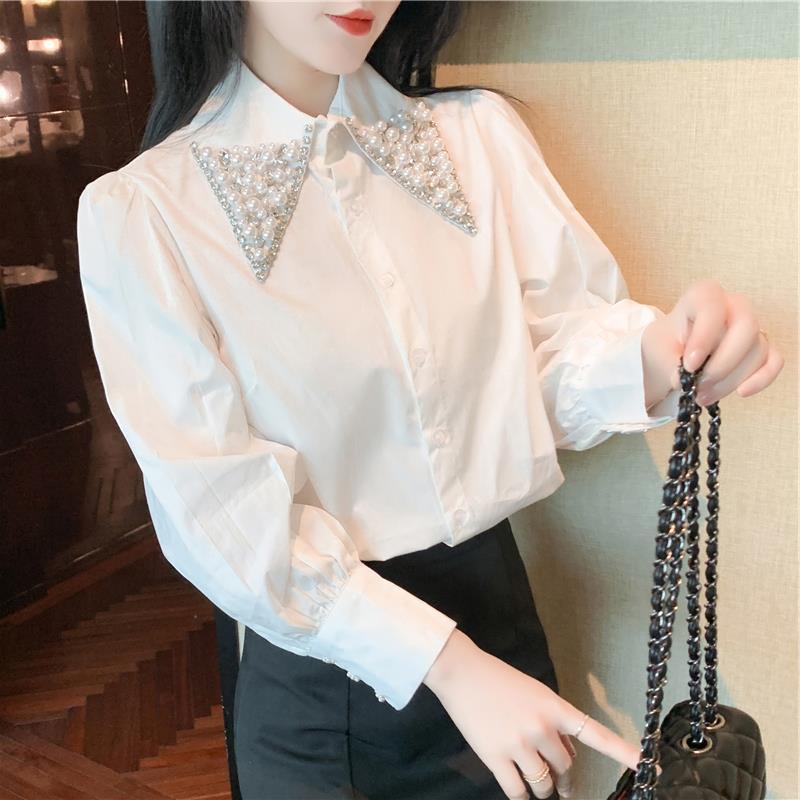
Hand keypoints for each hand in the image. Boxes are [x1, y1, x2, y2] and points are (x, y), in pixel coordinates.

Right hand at [423, 629, 650, 799]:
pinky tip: (518, 787)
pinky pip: (518, 791)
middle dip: (563, 777)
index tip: (649, 766)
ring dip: (544, 789)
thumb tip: (565, 759)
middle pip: (565, 767)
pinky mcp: (496, 757)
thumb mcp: (534, 695)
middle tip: (559, 782)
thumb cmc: (498, 680)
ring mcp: (519, 744)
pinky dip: (521, 794)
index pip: (595, 734)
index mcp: (554, 707)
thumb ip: (553, 724)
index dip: (623, 752)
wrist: (461, 672)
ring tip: (538, 785)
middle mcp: (542, 727)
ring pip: (544, 784)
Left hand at [642, 279, 783, 406]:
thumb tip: (682, 381)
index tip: (689, 364)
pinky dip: (761, 379)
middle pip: (746, 326)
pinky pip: (773, 361)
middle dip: (722, 363)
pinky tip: (742, 392)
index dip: (704, 337)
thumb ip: (669, 362)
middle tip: (699, 384)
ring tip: (702, 395)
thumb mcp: (657, 348)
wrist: (672, 351)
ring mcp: (751, 326)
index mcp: (703, 296)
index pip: (713, 307)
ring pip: (757, 349)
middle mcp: (733, 305)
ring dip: (730, 379)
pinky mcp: (761, 349)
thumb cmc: (666, 342)